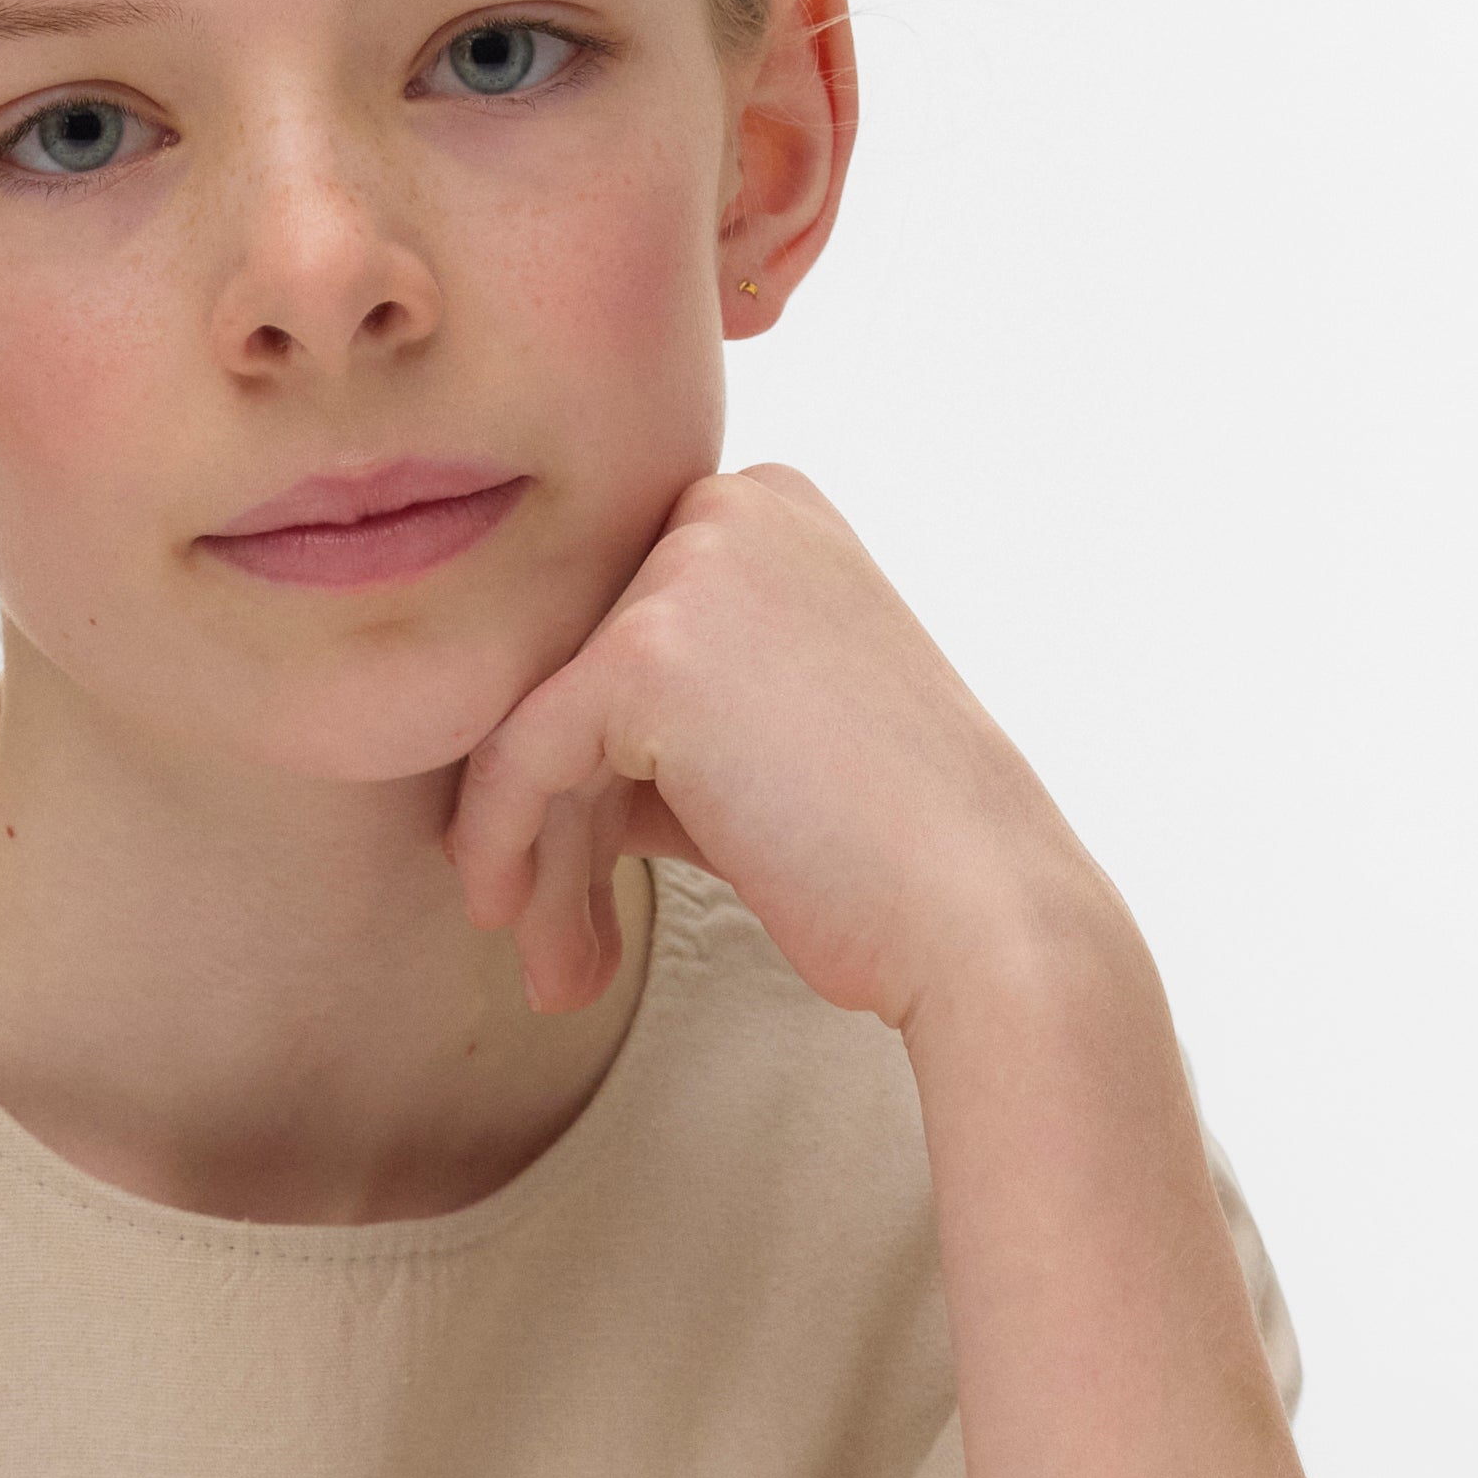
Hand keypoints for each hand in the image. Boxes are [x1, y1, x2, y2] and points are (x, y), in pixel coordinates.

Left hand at [441, 461, 1137, 1047]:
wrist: (980, 914)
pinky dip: (504, 847)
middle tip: (563, 946)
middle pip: (564, 667)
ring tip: (561, 972)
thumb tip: (498, 763)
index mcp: (767, 508)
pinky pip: (519, 755)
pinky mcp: (648, 650)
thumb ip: (642, 723)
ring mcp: (691, 566)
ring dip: (537, 858)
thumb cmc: (885, 855)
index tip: (579, 880)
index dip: (583, 767)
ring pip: (535, 716)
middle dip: (553, 820)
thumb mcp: (752, 748)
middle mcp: (730, 506)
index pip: (608, 625)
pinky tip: (525, 927)